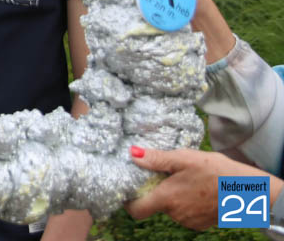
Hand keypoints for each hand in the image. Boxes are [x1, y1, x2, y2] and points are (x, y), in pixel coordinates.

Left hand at [125, 145, 274, 229]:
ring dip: (172, 195)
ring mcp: (189, 221)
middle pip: (155, 204)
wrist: (248, 189)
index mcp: (167, 198)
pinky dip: (186, 202)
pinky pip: (184, 213)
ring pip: (171, 208)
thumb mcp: (184, 158)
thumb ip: (157, 158)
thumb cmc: (215, 170)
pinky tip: (197, 189)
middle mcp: (176, 214)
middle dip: (156, 190)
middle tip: (166, 173)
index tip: (130, 189)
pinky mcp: (201, 224)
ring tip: (186, 179)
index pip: (137, 210)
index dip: (129, 201)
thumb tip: (133, 154)